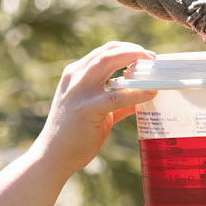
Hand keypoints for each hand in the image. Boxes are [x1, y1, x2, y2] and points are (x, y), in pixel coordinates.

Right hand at [34, 41, 153, 176]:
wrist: (53, 156)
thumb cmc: (74, 135)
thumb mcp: (94, 110)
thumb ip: (116, 101)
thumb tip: (142, 96)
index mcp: (75, 74)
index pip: (104, 51)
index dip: (127, 49)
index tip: (145, 55)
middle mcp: (75, 76)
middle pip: (108, 51)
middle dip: (134, 50)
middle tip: (153, 58)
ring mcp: (78, 90)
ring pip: (109, 62)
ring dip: (134, 61)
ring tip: (153, 69)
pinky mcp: (86, 108)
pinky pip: (117, 95)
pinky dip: (137, 92)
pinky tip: (151, 93)